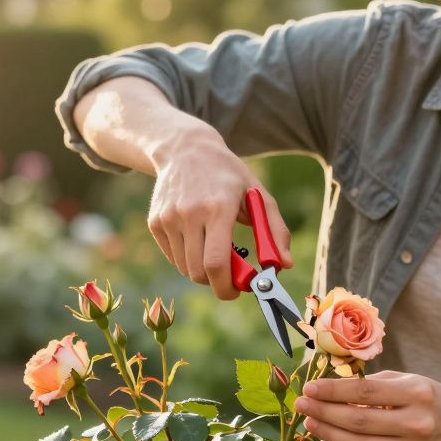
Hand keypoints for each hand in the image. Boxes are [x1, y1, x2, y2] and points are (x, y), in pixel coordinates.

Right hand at [146, 124, 292, 299]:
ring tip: (214, 249)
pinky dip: (187, 258)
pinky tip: (197, 237)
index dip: (227, 287)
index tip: (237, 291)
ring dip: (202, 270)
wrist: (185, 150)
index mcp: (218, 208)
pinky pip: (173, 257)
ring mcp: (168, 218)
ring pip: (185, 268)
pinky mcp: (155, 222)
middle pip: (199, 272)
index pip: (216, 263)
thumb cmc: (228, 175)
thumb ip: (275, 231)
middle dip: (216, 283)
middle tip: (230, 276)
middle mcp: (189, 214)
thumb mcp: (258, 194)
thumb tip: (285, 265)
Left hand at [294, 370, 440, 440]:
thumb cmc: (421, 396)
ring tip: (310, 423)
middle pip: (359, 421)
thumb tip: (324, 390)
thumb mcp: (402, 380)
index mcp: (417, 394)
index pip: (365, 392)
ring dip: (328, 435)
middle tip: (302, 406)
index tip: (309, 388)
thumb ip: (368, 384)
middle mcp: (417, 423)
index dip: (333, 391)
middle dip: (324, 413)